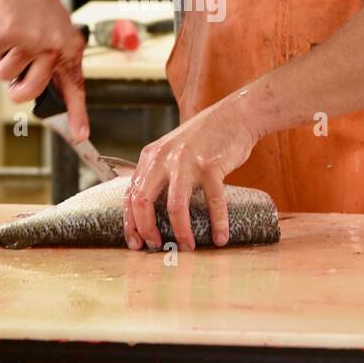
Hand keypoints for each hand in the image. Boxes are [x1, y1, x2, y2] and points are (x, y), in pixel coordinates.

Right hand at [0, 0, 87, 140]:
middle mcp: (54, 47)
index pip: (76, 87)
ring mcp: (32, 40)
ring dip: (0, 58)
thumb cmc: (35, 2)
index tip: (81, 135)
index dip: (78, 114)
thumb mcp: (53, 30)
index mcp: (70, 48)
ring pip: (4, 74)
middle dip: (16, 91)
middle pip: (29, 92)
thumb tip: (35, 91)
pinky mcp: (9, 32)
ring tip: (10, 35)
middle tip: (14, 77)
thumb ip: (49, 59)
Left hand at [123, 99, 257, 251]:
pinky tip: (220, 238)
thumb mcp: (172, 150)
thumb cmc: (205, 137)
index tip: (136, 242)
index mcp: (151, 157)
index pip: (129, 195)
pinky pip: (213, 201)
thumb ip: (159, 172)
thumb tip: (151, 208)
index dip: (130, 223)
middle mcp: (164, 158)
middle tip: (157, 246)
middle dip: (147, 230)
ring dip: (180, 232)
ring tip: (187, 247)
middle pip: (143, 202)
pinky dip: (218, 223)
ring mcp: (187, 162)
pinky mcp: (211, 166)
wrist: (234, 115)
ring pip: (175, 206)